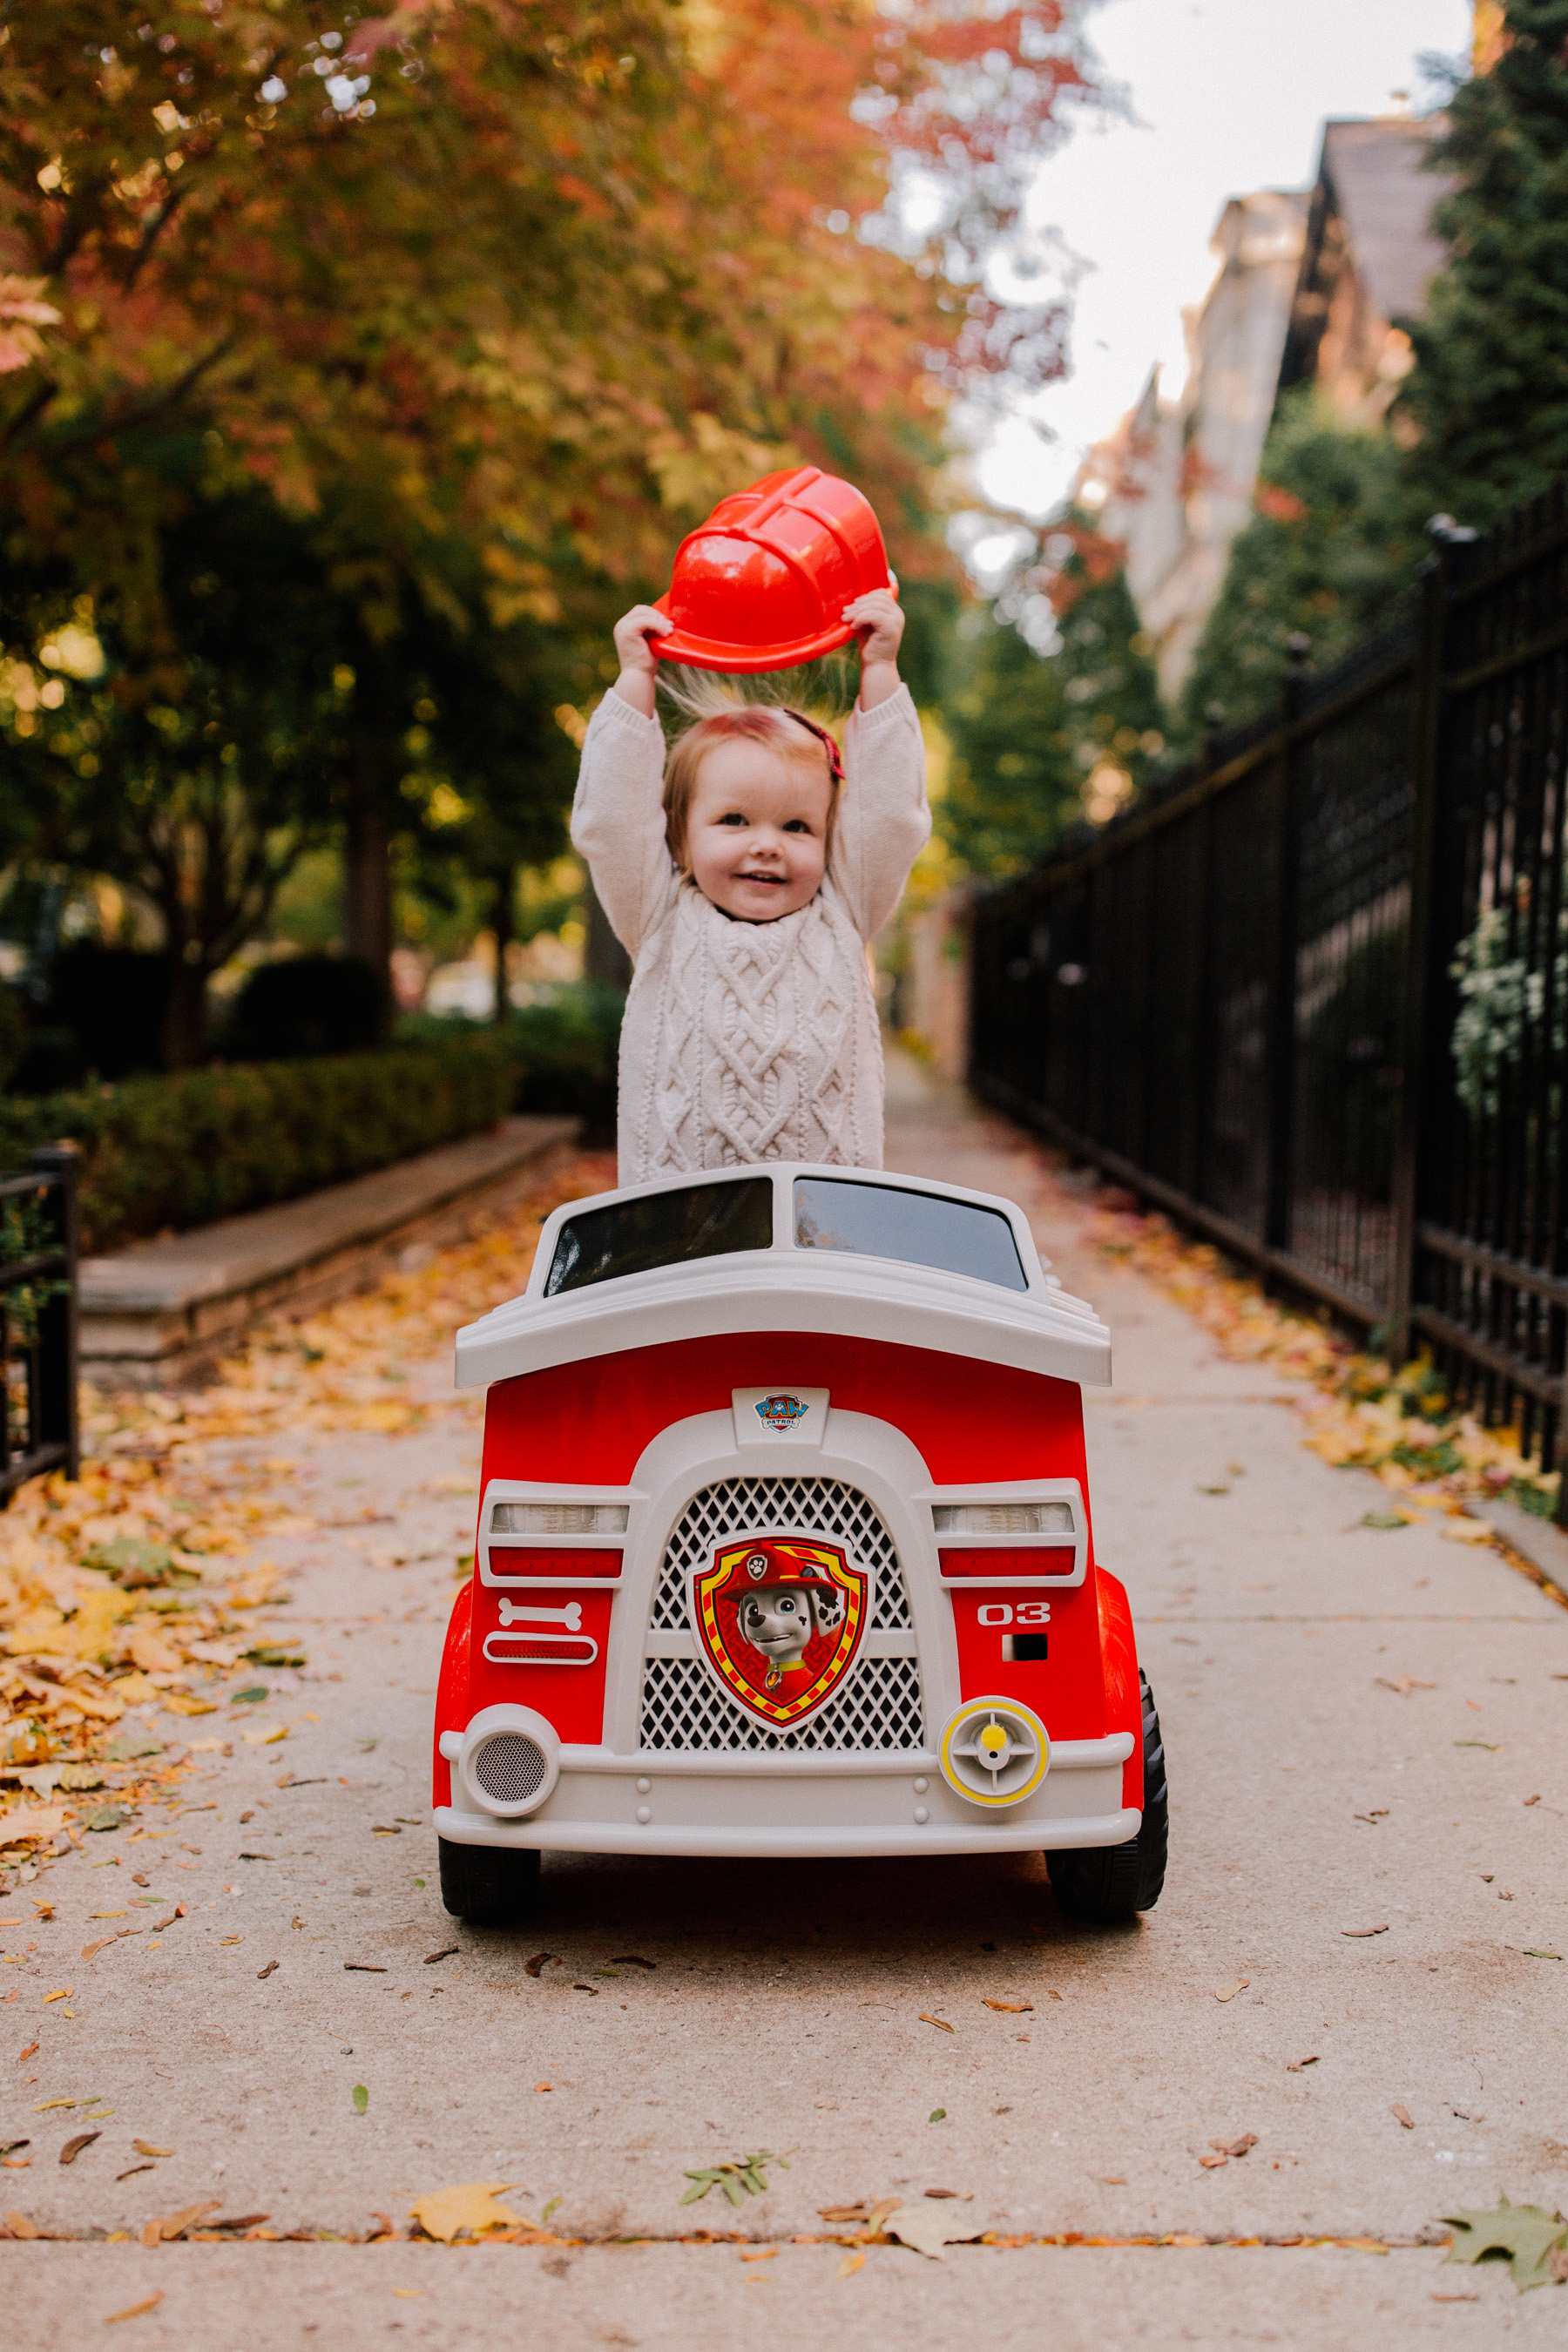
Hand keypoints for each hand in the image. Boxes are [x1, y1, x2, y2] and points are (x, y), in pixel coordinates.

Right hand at [611, 603, 672, 715]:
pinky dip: (657, 625)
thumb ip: (653, 630)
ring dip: (659, 621)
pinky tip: (664, 634)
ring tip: (669, 632)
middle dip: (657, 616)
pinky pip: (645, 621)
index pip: (641, 611)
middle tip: (670, 627)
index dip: (655, 615)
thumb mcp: (650, 642)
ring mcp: (623, 627)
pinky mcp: (627, 631)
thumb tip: (668, 620)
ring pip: (644, 613)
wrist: (638, 677)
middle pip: (642, 609)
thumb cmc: (645, 663)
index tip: (667, 625)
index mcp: (625, 627)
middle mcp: (621, 625)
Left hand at [845, 587, 902, 709]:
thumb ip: (865, 612)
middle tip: (845, 613)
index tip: (853, 605)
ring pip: (874, 605)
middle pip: (877, 597)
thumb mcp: (867, 624)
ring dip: (856, 611)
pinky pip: (873, 615)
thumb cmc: (870, 646)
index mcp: (894, 611)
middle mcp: (898, 614)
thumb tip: (851, 601)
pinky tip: (854, 627)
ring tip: (845, 619)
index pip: (881, 593)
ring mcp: (896, 620)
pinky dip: (860, 618)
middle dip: (858, 604)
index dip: (866, 596)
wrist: (876, 666)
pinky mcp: (891, 627)